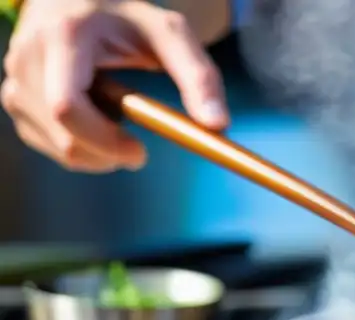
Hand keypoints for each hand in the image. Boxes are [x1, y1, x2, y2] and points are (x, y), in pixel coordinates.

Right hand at [1, 0, 227, 172]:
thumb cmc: (128, 16)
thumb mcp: (171, 34)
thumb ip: (198, 77)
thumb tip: (218, 125)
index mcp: (63, 37)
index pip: (67, 107)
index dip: (105, 141)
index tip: (141, 151)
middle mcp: (27, 57)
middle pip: (61, 134)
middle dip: (105, 153)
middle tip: (137, 148)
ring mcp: (14, 77)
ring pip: (54, 144)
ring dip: (94, 150)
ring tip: (115, 117)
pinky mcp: (13, 96)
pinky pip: (45, 142)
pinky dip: (77, 146)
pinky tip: (95, 120)